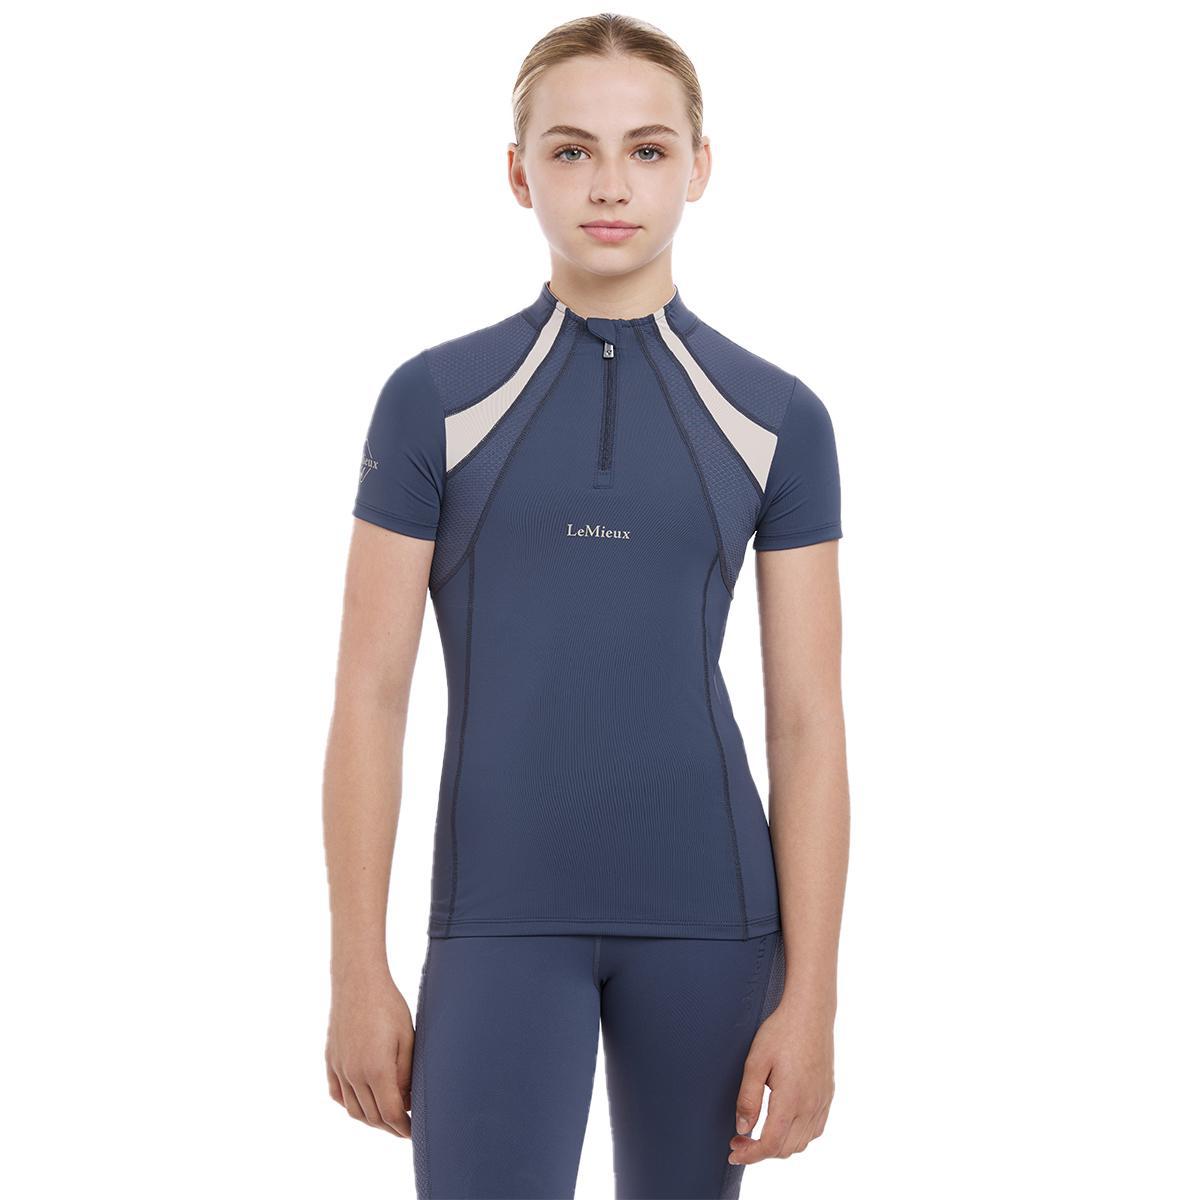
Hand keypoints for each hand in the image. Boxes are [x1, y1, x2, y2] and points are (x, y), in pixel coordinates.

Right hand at [326, 969, 414, 1137]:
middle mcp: (354, 1074)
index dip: (403, 1127)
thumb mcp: (407, 1038)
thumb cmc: (388, 1005)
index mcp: (376, 1070)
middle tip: (404, 1128)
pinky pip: (338, 1094)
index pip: (391, 1112)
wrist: (358, 981)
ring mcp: (339, 1068)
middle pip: (372, 1116)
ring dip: (370, 1119)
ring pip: (353, 1110)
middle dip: (390, 1126)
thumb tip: (406, 1100)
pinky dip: (350, 1105)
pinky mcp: (330, 1060)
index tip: (414, 1132)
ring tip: (387, 1119)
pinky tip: (361, 1104)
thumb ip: (406, 1073)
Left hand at [728, 999, 834, 1164]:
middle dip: (760, 1151)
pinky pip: (815, 1130)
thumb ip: (748, 1098)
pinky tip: (784, 1124)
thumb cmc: (780, 1032)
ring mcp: (822, 1102)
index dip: (750, 1155)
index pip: (770, 1145)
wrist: (810, 1012)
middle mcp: (810, 1106)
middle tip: (739, 1139)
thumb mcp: (755, 1062)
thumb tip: (743, 1128)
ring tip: (758, 1132)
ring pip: (801, 1143)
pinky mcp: (827, 1095)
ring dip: (779, 1146)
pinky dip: (798, 1136)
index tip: (733, 1152)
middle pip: (785, 1149)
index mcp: (791, 1100)